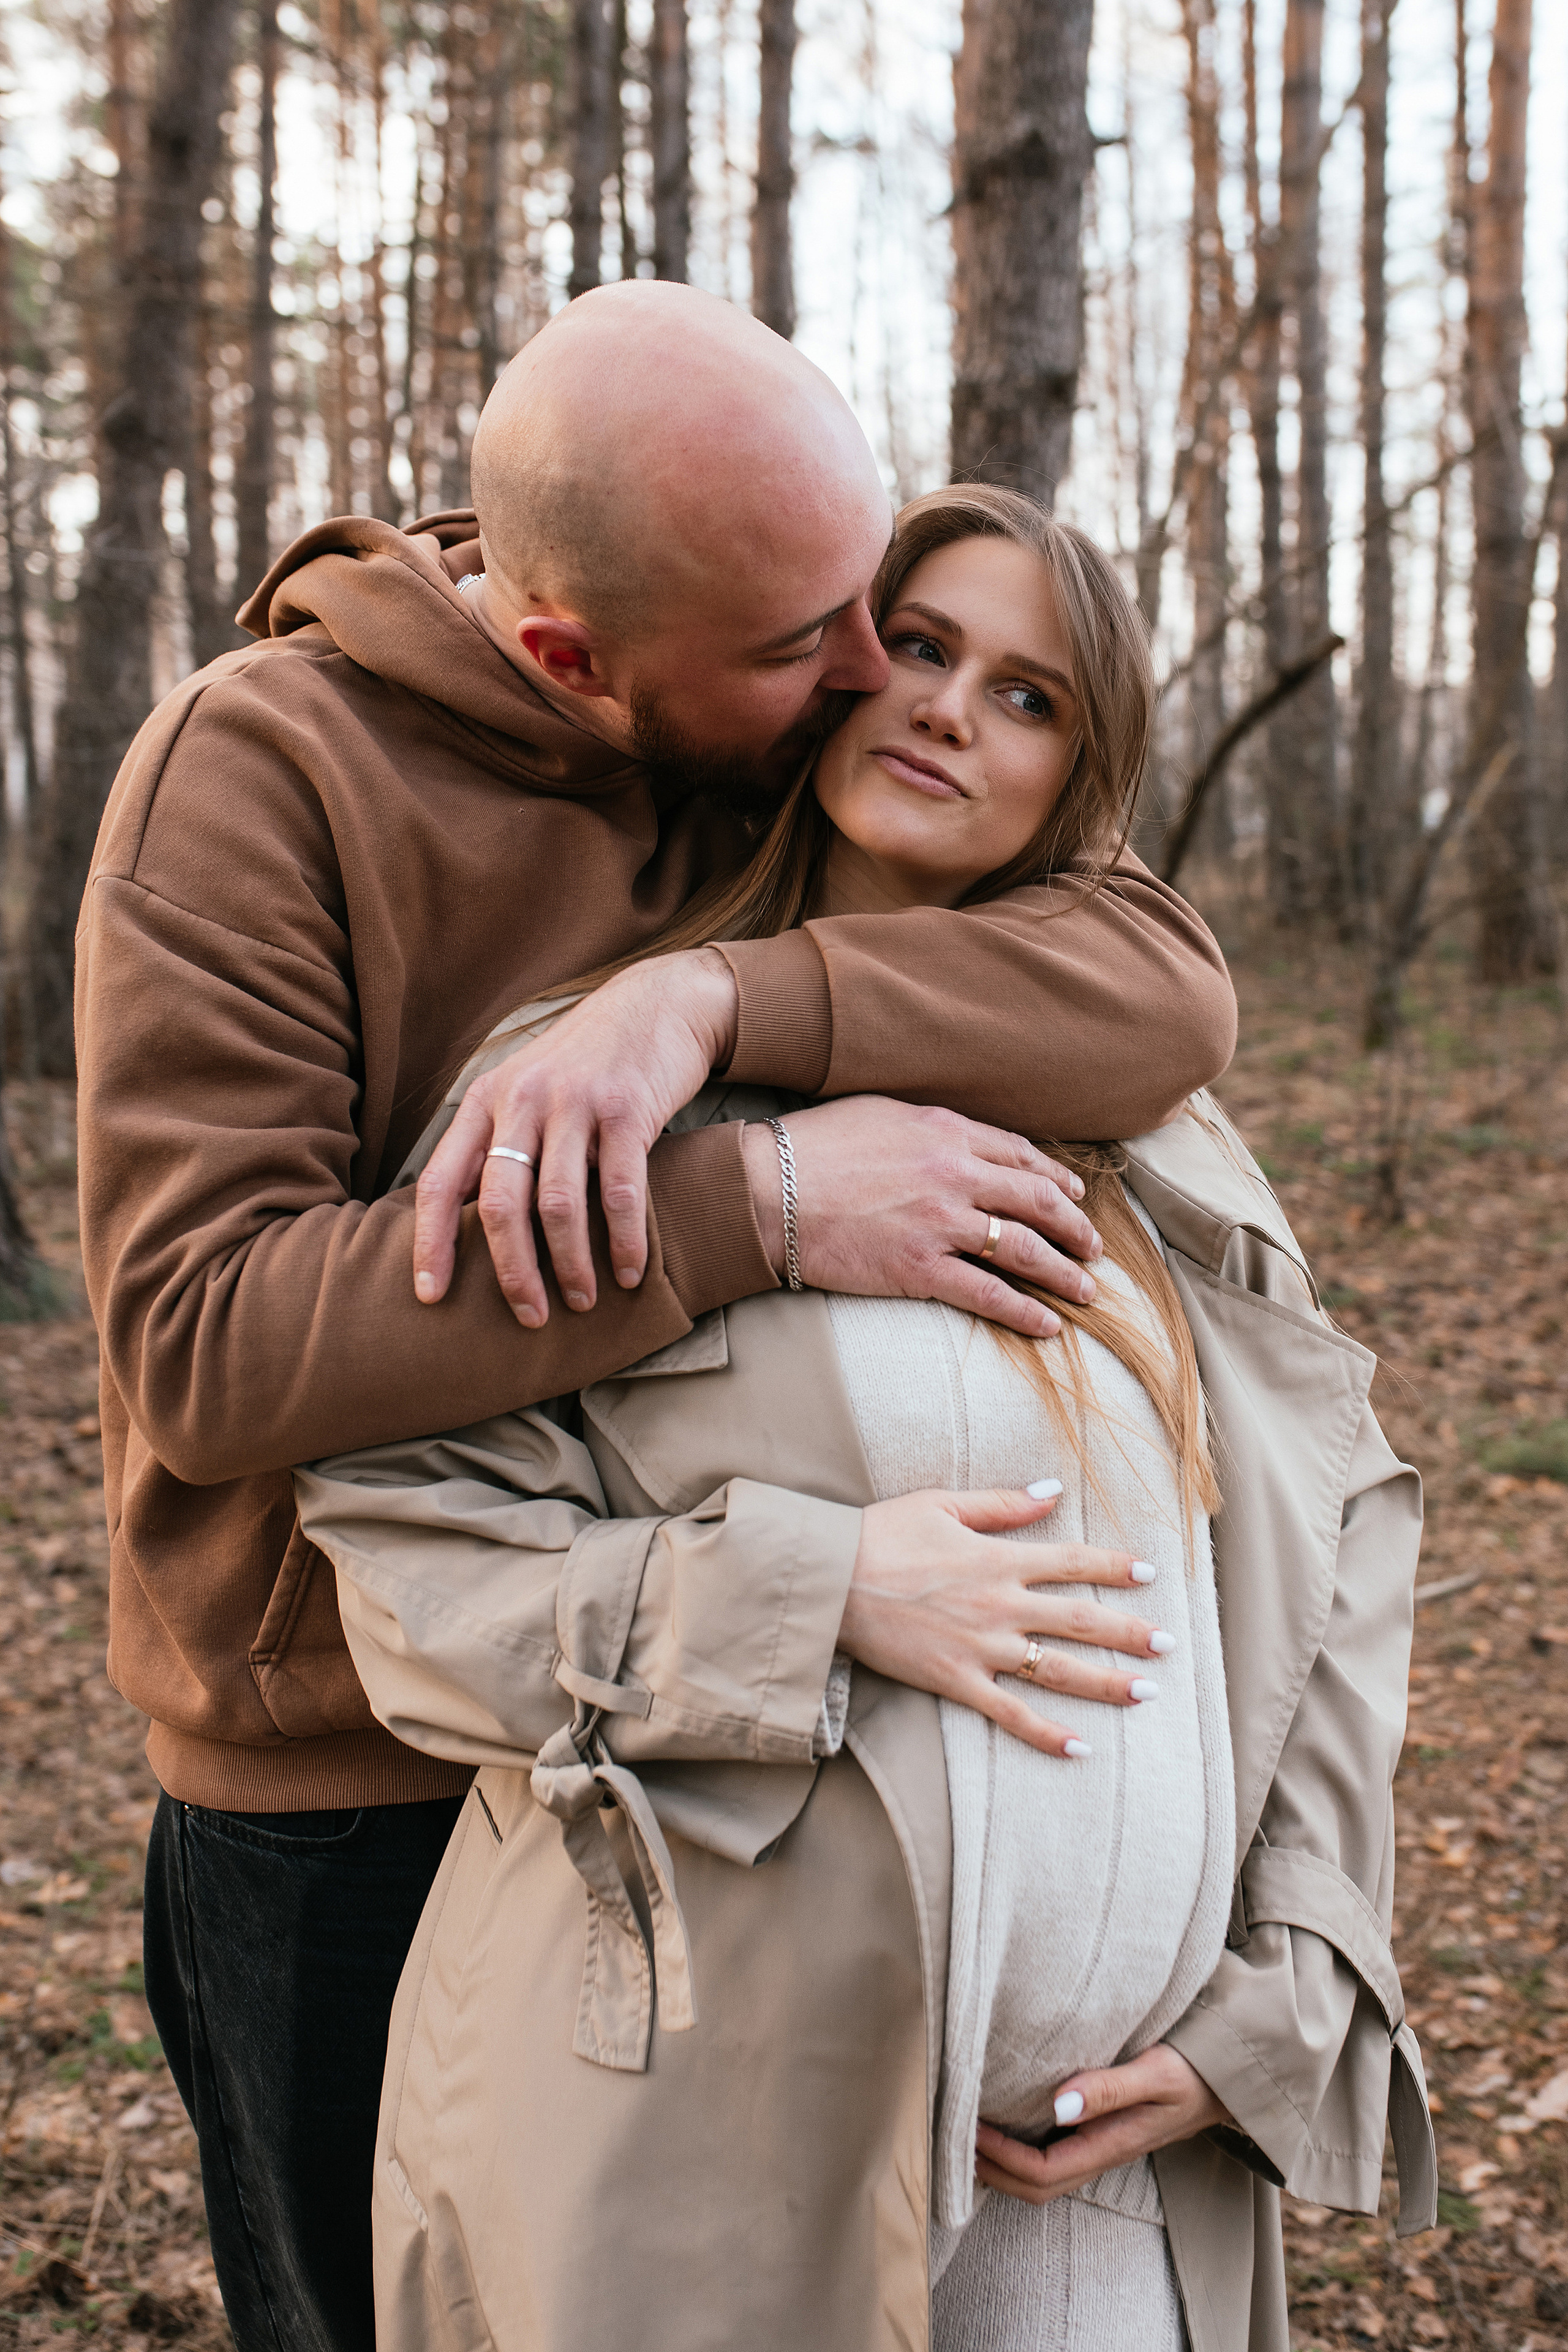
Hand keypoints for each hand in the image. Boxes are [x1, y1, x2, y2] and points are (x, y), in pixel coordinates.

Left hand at [413, 950, 738, 1325]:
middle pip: (500, 1204)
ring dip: (570, 1265)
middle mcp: (522, 1099)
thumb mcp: (525, 1090)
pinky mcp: (626, 1109)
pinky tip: (629, 1273)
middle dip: (512, 1272)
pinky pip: (619, 1192)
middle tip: (529, 1316)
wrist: (656, 1005)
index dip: (430, 1242)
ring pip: (558, 1205)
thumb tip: (461, 1220)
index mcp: (486, 1101)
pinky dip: (624, 1241)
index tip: (430, 1295)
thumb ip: (496, 1144)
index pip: (440, 1181)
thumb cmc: (586, 1064)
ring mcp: (574, 1103)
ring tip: (581, 1301)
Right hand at [743, 1099, 1100, 1339]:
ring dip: (1064, 1274)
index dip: (1057, 1181)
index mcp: (946, 1132)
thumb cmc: (814, 1148)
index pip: (1021, 1156)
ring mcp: (941, 1223)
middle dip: (1076, 1230)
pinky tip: (1048, 1325)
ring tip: (1086, 1292)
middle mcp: (955, 1174)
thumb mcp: (881, 1115)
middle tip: (1094, 1250)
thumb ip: (929, 1128)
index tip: (1074, 1198)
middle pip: (1038, 1202)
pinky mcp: (921, 1269)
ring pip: (1025, 1251)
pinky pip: (989, 1294)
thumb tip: (957, 1141)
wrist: (767, 1189)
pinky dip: (1026, 1312)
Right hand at [837, 1486, 1171, 1757]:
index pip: (1072, 1562)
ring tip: (1145, 1692)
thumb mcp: (942, 1504)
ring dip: (1107, 1683)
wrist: (832, 1580)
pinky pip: (1011, 1714)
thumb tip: (1053, 1490)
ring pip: (1058, 1671)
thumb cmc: (881, 1535)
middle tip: (1168, 1645)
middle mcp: (1001, 1606)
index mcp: (999, 1559)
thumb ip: (1003, 1503)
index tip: (1149, 1573)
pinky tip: (1081, 1748)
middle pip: (1080, 1621)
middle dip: (1129, 1632)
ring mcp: (982, 1648)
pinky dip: (1047, 1734)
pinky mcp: (957, 1681)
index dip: (1114, 1567)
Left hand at [974, 2047, 1229, 2205]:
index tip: (972, 2125)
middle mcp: (1102, 2154)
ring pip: (1043, 2177)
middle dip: (991, 2170)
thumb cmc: (1192, 2072)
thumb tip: (1057, 2104)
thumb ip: (1109, 2088)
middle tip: (952, 2134)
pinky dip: (1020, 2150)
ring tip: (966, 2131)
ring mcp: (1101, 2147)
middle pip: (1036, 2187)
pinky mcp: (1102, 2134)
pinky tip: (1003, 2123)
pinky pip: (1053, 2157)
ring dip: (1002, 2163)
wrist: (1227, 2080)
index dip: (1001, 2158)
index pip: (1043, 2173)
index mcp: (1111, 2145)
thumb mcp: (1155, 2073)